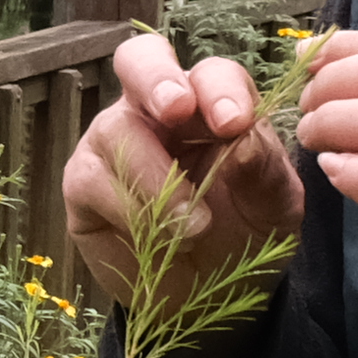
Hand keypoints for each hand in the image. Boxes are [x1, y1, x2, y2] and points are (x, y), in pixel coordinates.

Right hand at [65, 30, 297, 357]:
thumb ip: (265, 172)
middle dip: (157, 78)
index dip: (219, 89)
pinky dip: (128, 210)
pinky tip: (155, 239)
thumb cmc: (242, 236)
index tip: (235, 124)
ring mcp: (113, 142)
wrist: (206, 298)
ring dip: (157, 180)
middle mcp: (155, 111)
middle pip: (139, 60)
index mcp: (210, 104)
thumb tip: (242, 138)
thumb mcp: (273, 209)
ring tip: (193, 229)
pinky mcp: (84, 184)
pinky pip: (93, 180)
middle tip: (177, 107)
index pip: (210, 74)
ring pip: (117, 130)